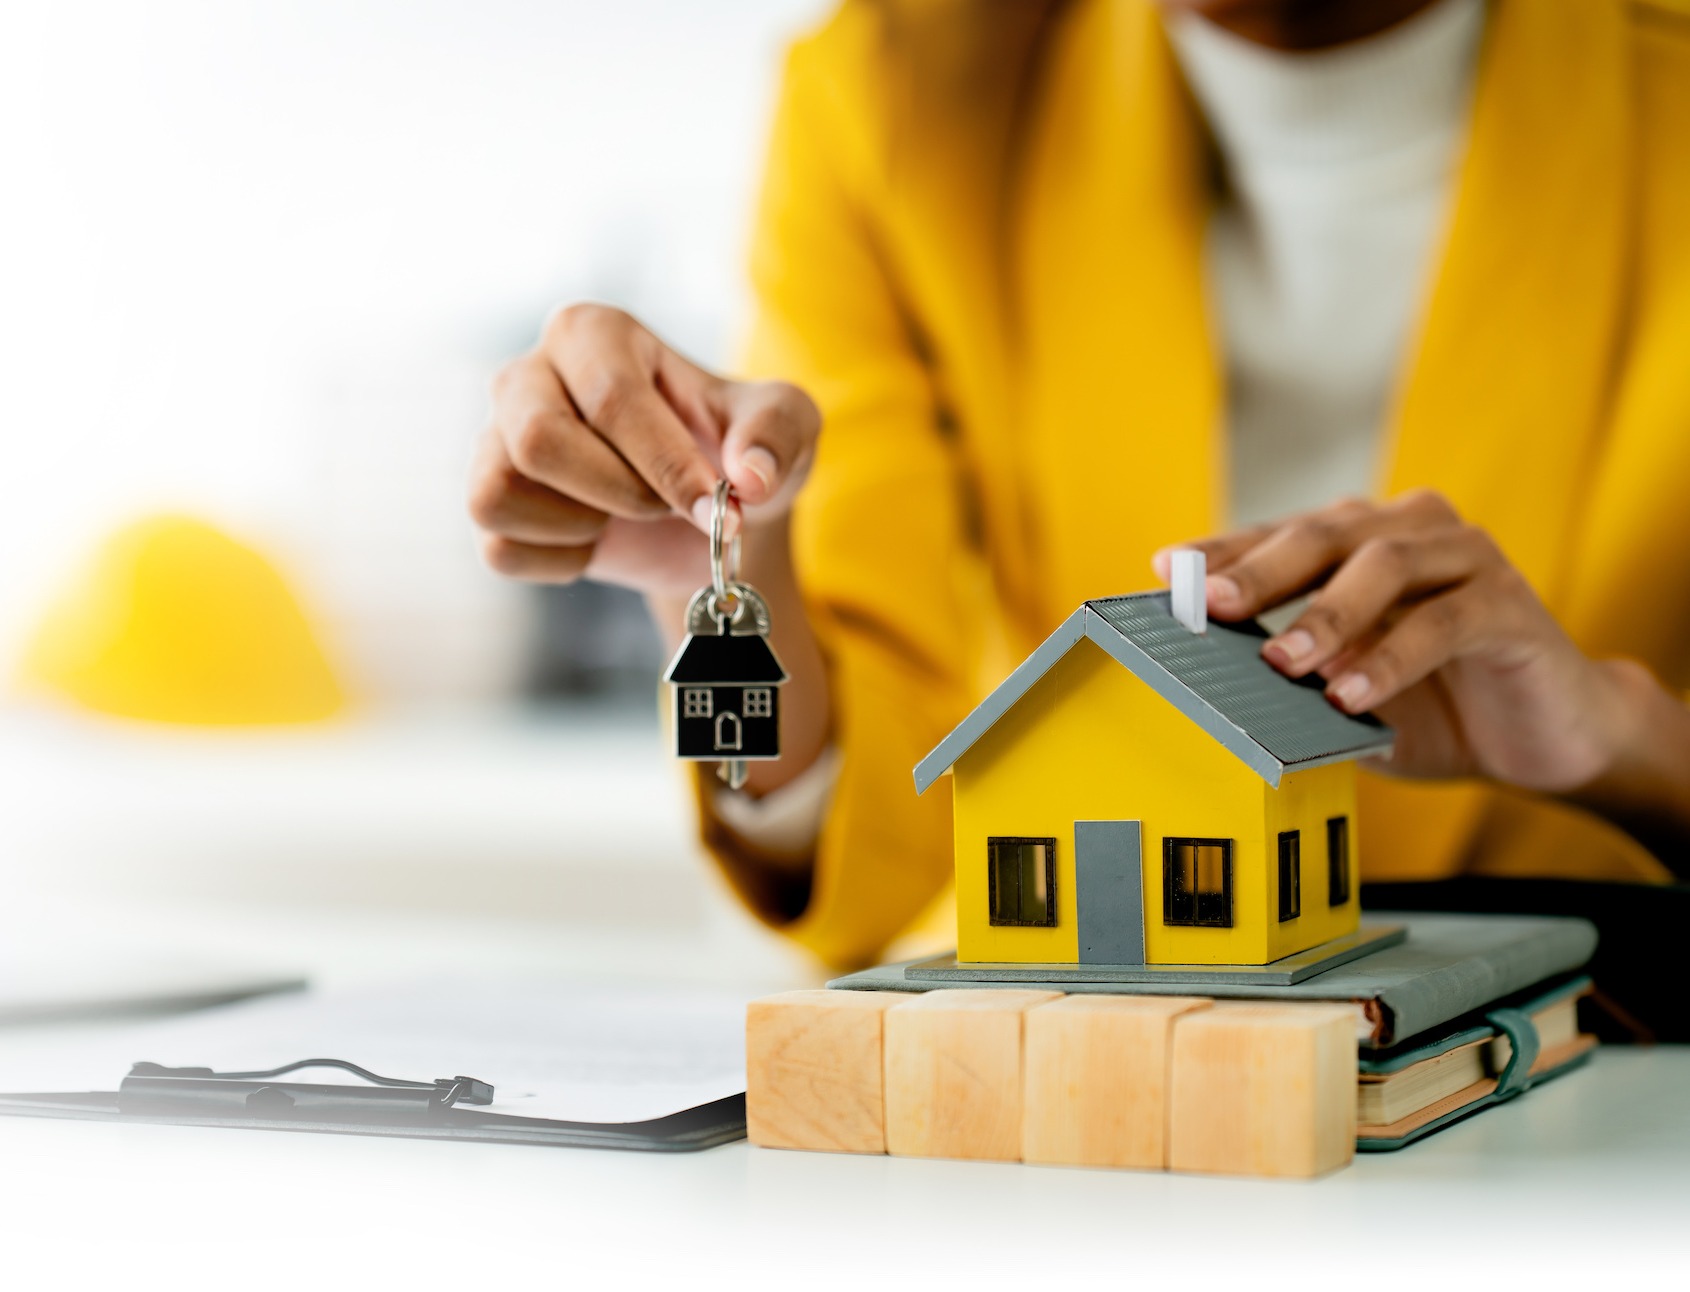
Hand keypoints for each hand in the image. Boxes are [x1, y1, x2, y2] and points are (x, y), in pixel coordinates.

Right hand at [469, 304, 819, 595]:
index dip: (666, 466)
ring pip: (498, 495)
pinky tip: (597, 539)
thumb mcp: (786, 425)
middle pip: (539, 442)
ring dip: (583, 526)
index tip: (717, 508)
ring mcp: (495, 440)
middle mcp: (528, 375)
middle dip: (620, 493)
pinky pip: (501, 549)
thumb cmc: (738, 448)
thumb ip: (777, 434)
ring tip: (623, 512)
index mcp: (593, 333)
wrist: (709, 512)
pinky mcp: (487, 504)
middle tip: (666, 504)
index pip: (611, 400)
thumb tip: (748, 477)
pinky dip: (563, 561)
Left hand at [1153, 491, 1642, 793]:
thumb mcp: (1341, 692)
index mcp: (1358, 541)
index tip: (1165, 572)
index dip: (1221, 551)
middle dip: (1261, 571)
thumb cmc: (1428, 706)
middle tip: (1212, 605)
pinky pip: (1445, 621)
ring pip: (1384, 565)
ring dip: (1326, 615)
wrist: (1544, 738)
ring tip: (1281, 662)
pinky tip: (1352, 692)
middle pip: (1324, 535)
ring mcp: (1465, 557)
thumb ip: (1289, 678)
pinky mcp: (1509, 603)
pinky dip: (1393, 656)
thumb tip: (1206, 686)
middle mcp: (1409, 530)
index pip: (1277, 538)